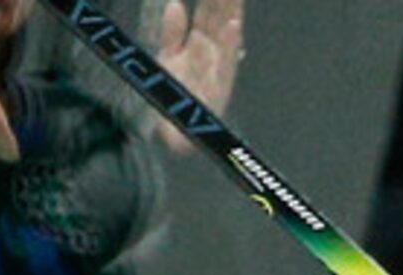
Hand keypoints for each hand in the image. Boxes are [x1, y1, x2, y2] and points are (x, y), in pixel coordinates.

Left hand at [155, 0, 245, 116]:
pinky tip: (233, 28)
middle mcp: (211, 55)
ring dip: (232, 15)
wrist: (170, 134)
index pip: (210, 12)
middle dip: (228, 2)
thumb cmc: (172, 98)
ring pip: (226, 38)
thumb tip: (175, 6)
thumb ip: (172, 33)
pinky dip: (228, 48)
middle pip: (221, 20)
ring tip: (235, 1)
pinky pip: (223, 66)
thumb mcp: (167, 59)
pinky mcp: (215, 92)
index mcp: (200, 45)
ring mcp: (215, 72)